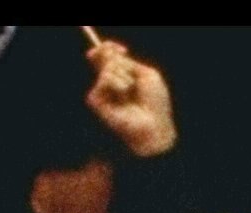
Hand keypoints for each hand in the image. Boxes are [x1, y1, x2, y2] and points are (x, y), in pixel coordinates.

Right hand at [84, 38, 177, 157]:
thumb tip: (110, 54)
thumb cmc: (155, 104)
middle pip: (100, 58)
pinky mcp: (96, 101)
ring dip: (124, 77)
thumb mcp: (147, 75)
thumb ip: (128, 63)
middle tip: (128, 69)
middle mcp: (108, 85)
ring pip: (107, 69)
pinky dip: (118, 83)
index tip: (123, 50)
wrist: (153, 126)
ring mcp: (101, 93)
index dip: (110, 48)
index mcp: (121, 78)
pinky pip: (105, 79)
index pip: (106, 57)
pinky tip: (124, 95)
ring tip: (130, 92)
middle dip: (115, 59)